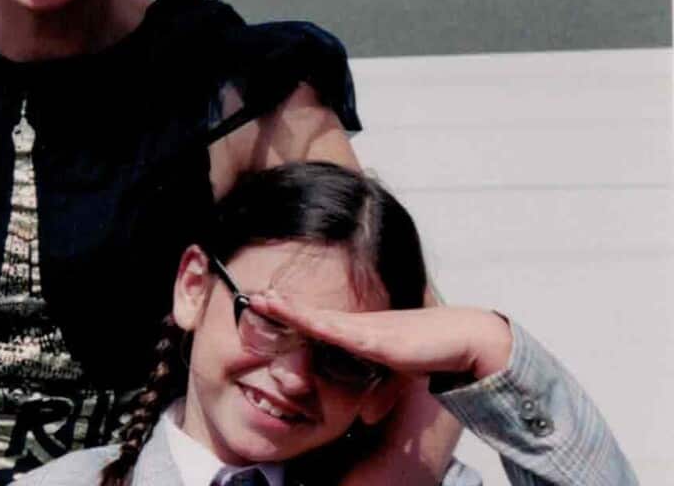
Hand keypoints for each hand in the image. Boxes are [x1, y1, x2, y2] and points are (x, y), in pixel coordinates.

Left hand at [248, 291, 513, 380]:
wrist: (463, 340)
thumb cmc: (431, 355)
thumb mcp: (398, 381)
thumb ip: (379, 396)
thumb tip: (366, 417)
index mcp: (359, 335)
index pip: (317, 325)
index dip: (291, 316)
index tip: (265, 309)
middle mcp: (357, 327)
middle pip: (310, 316)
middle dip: (280, 307)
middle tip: (252, 297)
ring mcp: (364, 330)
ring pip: (317, 318)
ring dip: (287, 309)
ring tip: (261, 299)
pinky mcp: (376, 339)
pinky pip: (337, 330)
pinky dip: (312, 321)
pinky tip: (292, 313)